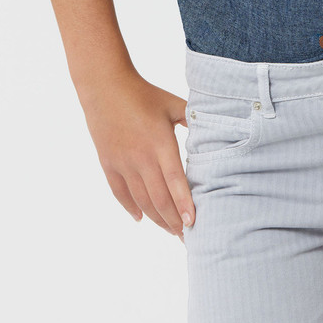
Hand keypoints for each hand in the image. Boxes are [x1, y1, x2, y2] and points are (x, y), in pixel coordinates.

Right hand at [79, 70, 192, 240]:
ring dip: (157, 219)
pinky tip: (141, 218)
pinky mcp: (108, 163)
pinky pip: (119, 193)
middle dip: (174, 221)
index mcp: (160, 143)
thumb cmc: (144, 93)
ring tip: (171, 231)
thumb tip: (217, 130)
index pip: (174, 180)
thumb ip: (194, 120)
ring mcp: (122, 162)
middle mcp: (140, 157)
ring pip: (141, 200)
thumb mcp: (173, 104)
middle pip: (159, 198)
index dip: (184, 203)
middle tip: (188, 237)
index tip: (194, 222)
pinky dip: (131, 208)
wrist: (104, 86)